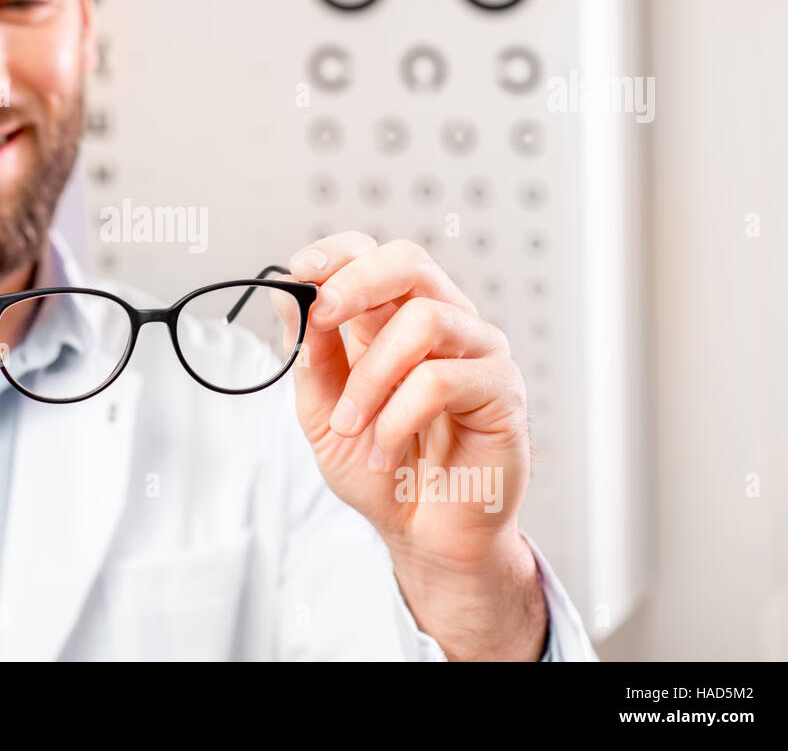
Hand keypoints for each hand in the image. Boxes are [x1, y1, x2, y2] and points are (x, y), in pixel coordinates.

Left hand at [283, 232, 545, 659]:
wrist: (420, 533)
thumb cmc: (378, 467)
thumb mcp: (322, 411)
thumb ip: (309, 355)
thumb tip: (287, 293)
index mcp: (392, 318)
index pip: (371, 254)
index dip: (335, 254)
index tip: (298, 272)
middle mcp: (441, 321)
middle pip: (408, 261)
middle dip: (356, 282)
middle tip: (321, 317)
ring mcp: (477, 351)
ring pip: (425, 319)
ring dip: (372, 376)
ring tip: (352, 424)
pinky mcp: (501, 389)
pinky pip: (442, 380)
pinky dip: (398, 417)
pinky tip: (385, 449)